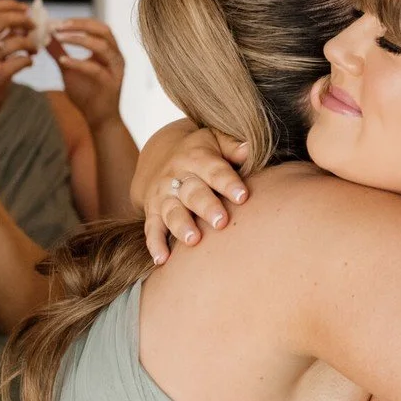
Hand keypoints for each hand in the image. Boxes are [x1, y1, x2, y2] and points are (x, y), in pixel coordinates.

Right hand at [0, 0, 36, 95]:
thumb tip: (17, 16)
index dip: (10, 5)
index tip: (24, 8)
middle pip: (2, 19)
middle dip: (22, 19)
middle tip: (33, 25)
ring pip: (16, 40)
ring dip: (30, 42)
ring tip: (34, 48)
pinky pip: (21, 60)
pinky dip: (29, 60)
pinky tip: (28, 62)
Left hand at [51, 19, 125, 130]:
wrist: (99, 120)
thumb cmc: (86, 94)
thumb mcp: (68, 69)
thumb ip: (58, 52)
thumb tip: (43, 36)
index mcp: (108, 50)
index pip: (96, 26)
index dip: (77, 21)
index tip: (55, 22)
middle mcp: (115, 57)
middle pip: (103, 30)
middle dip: (80, 25)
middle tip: (58, 25)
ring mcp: (115, 70)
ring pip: (102, 46)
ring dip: (79, 39)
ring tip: (58, 38)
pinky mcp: (111, 84)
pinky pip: (95, 69)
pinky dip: (78, 63)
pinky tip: (63, 61)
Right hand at [137, 126, 250, 264]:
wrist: (159, 154)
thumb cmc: (200, 152)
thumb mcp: (215, 140)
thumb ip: (232, 146)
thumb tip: (249, 149)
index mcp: (197, 158)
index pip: (215, 170)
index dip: (228, 183)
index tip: (243, 196)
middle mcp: (177, 176)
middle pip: (193, 192)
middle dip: (206, 207)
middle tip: (221, 222)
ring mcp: (163, 195)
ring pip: (172, 211)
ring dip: (181, 226)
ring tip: (193, 240)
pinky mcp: (152, 211)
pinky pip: (152, 228)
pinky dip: (154, 244)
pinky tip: (161, 260)